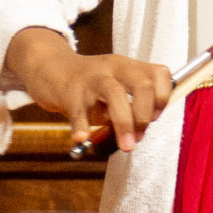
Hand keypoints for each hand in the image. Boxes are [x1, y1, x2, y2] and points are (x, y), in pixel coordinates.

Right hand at [6, 27, 171, 151]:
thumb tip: (138, 133)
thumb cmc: (88, 86)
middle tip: (139, 137)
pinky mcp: (70, 91)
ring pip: (115, 94)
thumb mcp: (115, 88)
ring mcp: (91, 78)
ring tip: (126, 146)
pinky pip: (79, 110)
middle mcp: (113, 68)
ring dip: (124, 123)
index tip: (155, 117)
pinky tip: (82, 138)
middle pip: (141, 85)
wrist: (50, 68)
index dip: (162, 97)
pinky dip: (81, 126)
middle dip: (144, 116)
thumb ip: (129, 108)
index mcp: (128, 67)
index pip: (158, 74)